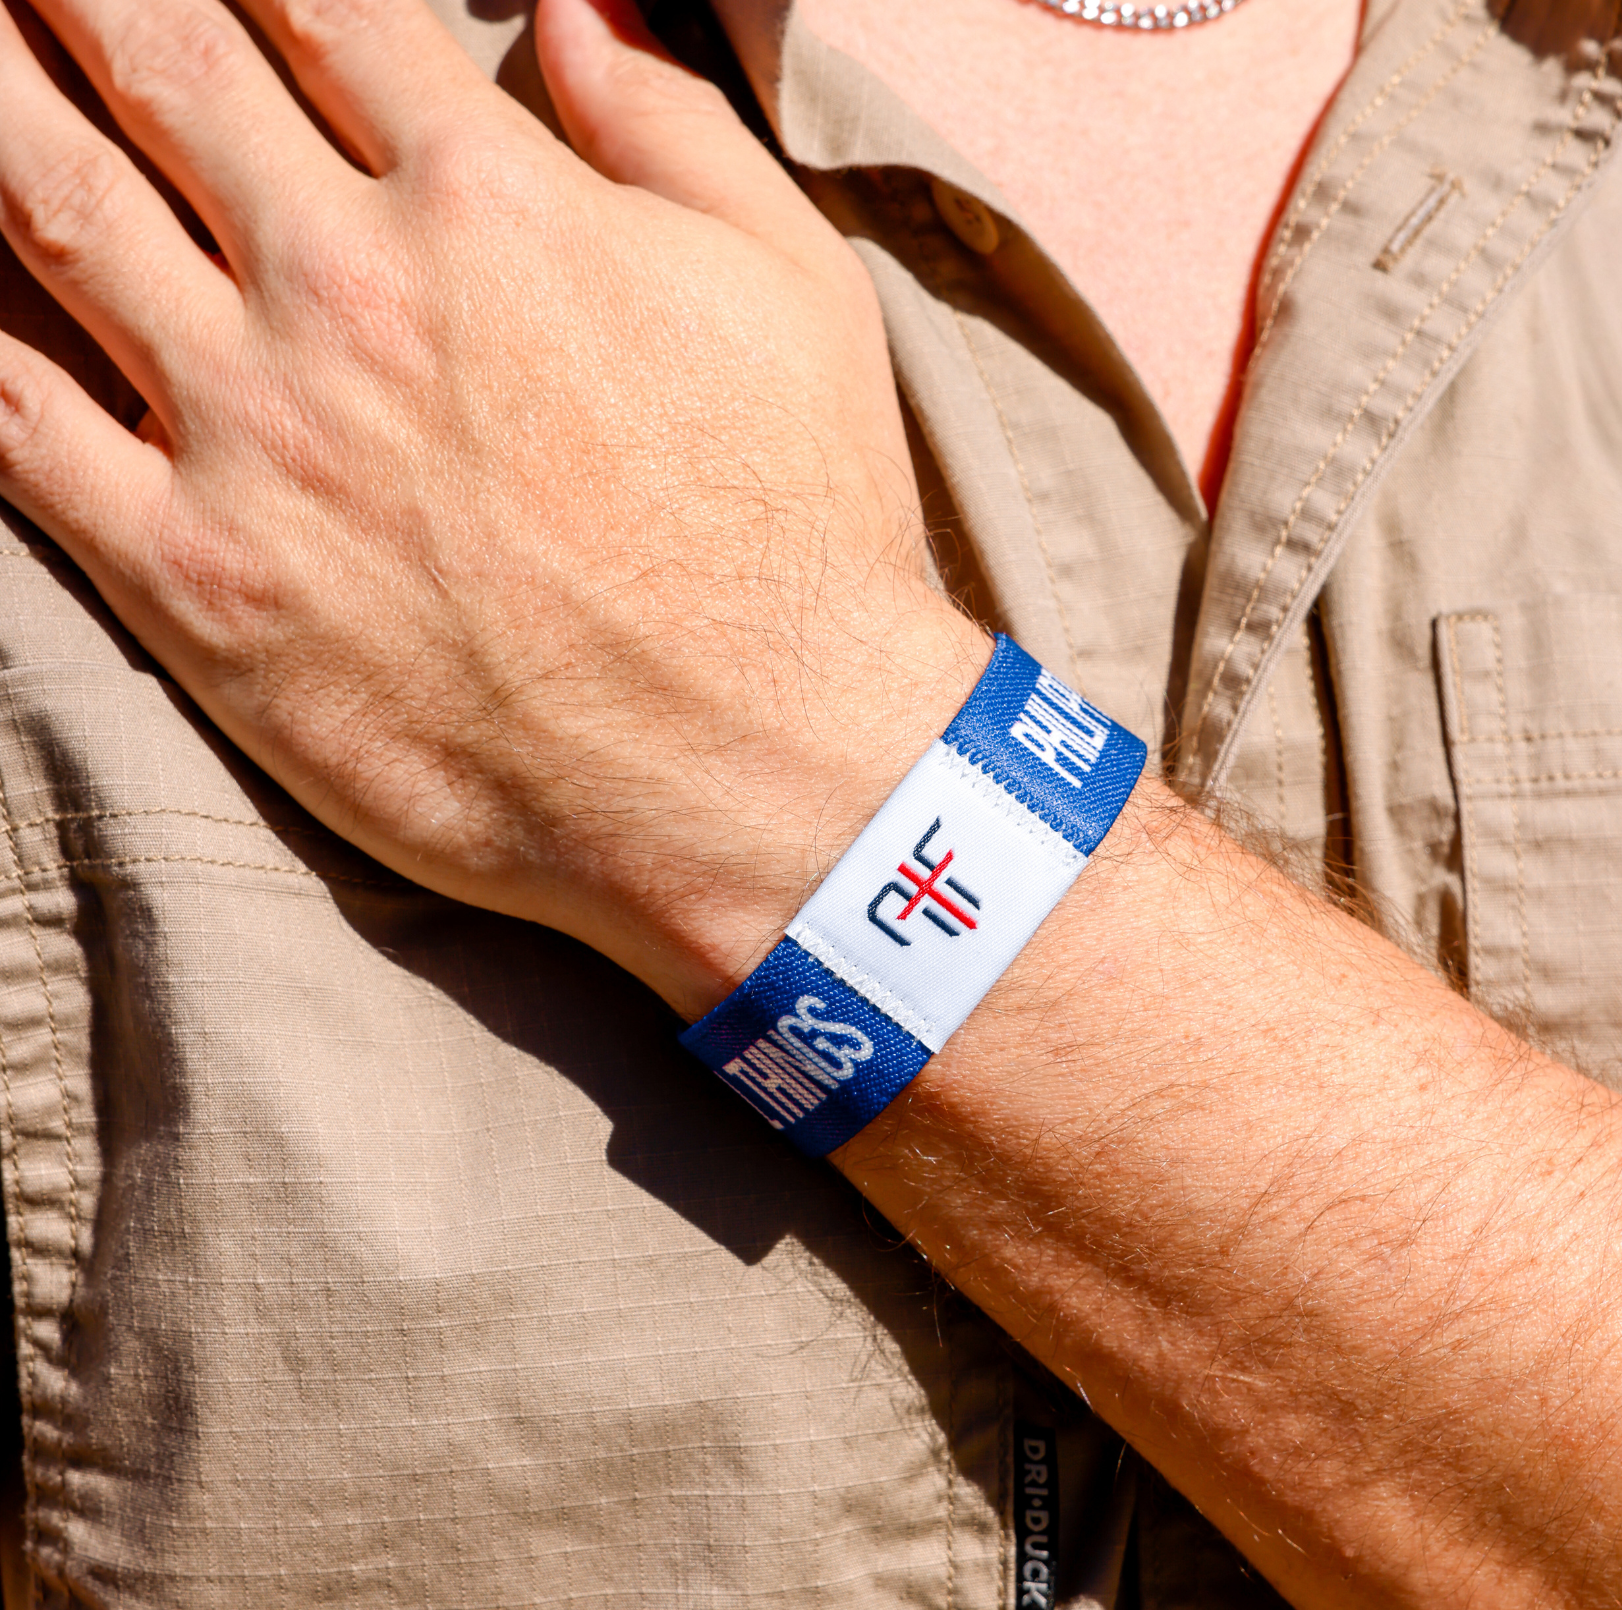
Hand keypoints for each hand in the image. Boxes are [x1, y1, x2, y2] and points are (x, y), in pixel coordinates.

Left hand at [0, 0, 985, 1009]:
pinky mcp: (200, 586)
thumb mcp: (794, 293)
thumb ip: (670, 127)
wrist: (764, 776)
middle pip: (150, 58)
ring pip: (46, 203)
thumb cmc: (800, 539)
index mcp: (489, 200)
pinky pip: (16, 427)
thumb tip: (576, 8)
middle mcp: (346, 290)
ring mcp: (254, 437)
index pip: (308, 0)